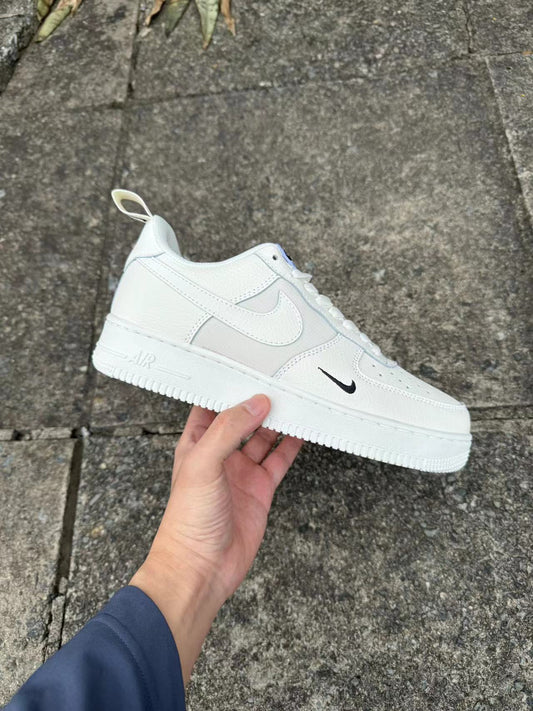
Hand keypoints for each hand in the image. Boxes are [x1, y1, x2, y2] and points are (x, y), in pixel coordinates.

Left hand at [131, 395, 302, 681]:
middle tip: (279, 376)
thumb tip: (256, 402)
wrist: (201, 569)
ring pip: (264, 437)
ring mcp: (241, 472)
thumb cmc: (188, 520)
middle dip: (258, 399)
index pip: (211, 405)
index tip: (246, 364)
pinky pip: (279, 460)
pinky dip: (291, 446)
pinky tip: (303, 430)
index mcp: (195, 444)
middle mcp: (219, 454)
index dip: (226, 385)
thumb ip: (229, 430)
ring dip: (278, 420)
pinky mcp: (260, 489)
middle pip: (242, 418)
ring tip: (296, 397)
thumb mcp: (202, 464)